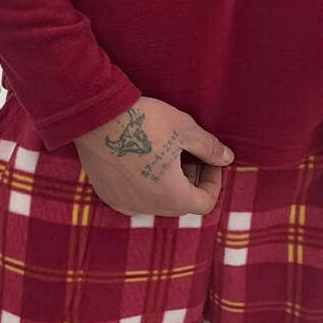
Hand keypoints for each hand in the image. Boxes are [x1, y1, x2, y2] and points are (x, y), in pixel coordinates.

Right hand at [74, 96, 233, 215]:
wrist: (95, 116)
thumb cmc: (145, 121)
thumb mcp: (185, 130)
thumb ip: (209, 148)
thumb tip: (227, 158)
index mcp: (171, 196)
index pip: (205, 203)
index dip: (214, 182)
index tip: (209, 160)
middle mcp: (147, 207)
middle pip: (180, 204)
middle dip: (191, 181)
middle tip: (189, 154)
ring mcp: (123, 203)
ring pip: (156, 202)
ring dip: (168, 184)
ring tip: (165, 154)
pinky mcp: (106, 194)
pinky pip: (134, 197)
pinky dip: (145, 185)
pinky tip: (142, 159)